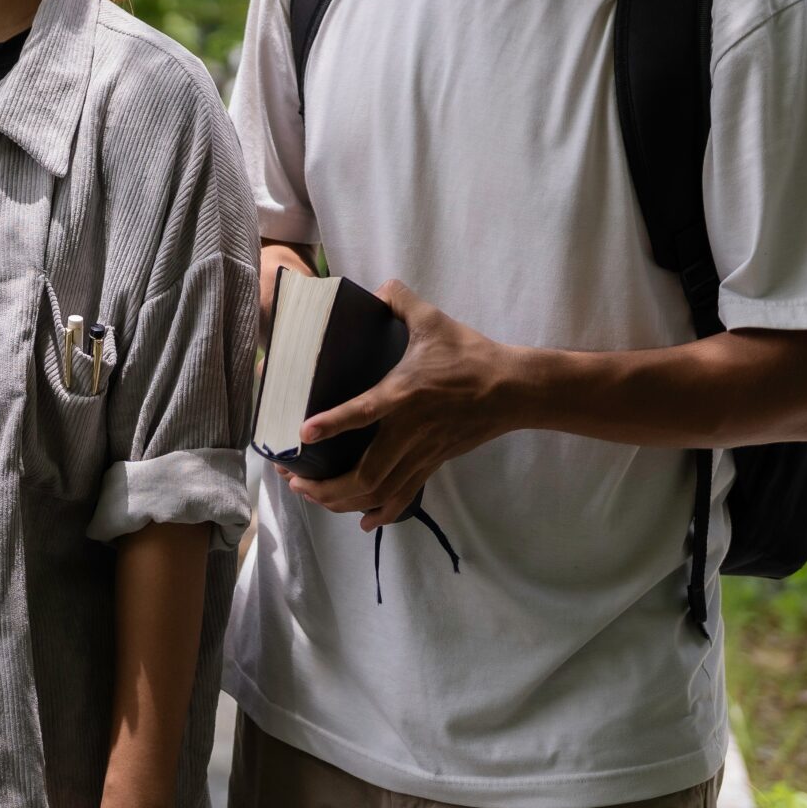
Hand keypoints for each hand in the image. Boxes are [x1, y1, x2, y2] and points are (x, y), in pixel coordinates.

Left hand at [284, 280, 526, 529]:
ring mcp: (421, 452)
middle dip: (324, 484)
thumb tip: (377, 287)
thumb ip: (400, 300)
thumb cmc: (471, 354)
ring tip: (311, 495)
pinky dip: (381, 512)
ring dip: (341, 500)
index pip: (365, 412)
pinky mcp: (433, 463)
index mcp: (405, 393)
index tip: (303, 435)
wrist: (514, 390)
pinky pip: (403, 495)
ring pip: (378, 491)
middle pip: (365, 474)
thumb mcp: (434, 321)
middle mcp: (410, 430)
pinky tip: (363, 520)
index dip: (334, 425)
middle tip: (292, 478)